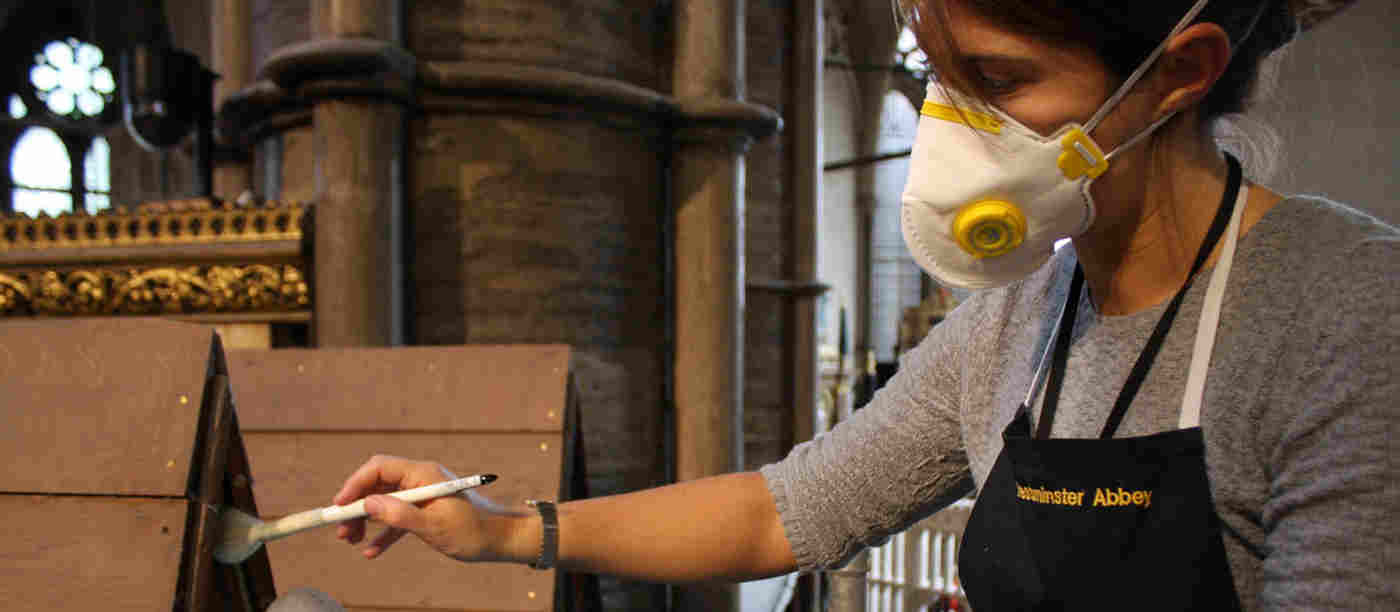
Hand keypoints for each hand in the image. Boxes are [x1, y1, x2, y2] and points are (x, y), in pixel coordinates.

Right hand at [332, 454, 521, 560]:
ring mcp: (422, 494)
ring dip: (366, 520)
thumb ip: (400, 515)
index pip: (380, 468)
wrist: (500, 539)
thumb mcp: (433, 526)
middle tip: (341, 530)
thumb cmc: (472, 530)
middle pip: (378, 485)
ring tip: (351, 540)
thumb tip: (368, 503)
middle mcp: (421, 479)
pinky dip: (384, 532)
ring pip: (384, 502)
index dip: (356, 484)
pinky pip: (398, 518)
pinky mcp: (425, 511)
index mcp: (423, 474)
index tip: (339, 506)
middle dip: (357, 505)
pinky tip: (371, 551)